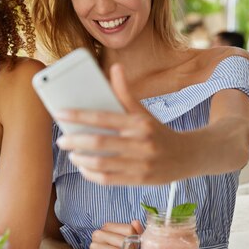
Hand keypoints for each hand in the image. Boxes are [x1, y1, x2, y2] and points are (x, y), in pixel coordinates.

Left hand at [56, 64, 181, 184]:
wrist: (188, 157)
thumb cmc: (159, 132)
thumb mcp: (144, 112)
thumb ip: (126, 93)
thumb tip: (116, 68)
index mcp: (140, 123)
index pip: (103, 118)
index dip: (78, 115)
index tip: (59, 113)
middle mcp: (142, 143)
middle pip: (99, 142)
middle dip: (75, 141)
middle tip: (61, 140)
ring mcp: (141, 164)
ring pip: (102, 163)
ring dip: (81, 159)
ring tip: (72, 154)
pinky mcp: (140, 181)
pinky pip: (108, 179)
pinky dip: (91, 174)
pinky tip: (84, 167)